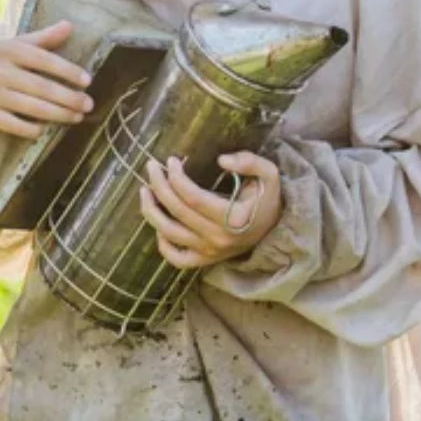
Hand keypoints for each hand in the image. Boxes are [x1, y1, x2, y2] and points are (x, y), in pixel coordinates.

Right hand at [0, 20, 94, 138]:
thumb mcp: (15, 45)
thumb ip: (42, 38)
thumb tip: (70, 25)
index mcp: (7, 49)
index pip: (43, 59)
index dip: (67, 70)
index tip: (87, 80)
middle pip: (40, 87)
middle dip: (68, 97)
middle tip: (88, 104)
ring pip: (31, 107)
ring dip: (58, 114)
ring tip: (77, 117)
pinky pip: (15, 125)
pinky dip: (33, 129)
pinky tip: (46, 128)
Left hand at [138, 152, 281, 267]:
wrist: (276, 228)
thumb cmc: (267, 198)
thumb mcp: (269, 175)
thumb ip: (251, 162)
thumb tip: (222, 160)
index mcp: (233, 218)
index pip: (193, 198)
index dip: (176, 177)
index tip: (172, 160)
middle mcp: (218, 238)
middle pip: (177, 211)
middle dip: (159, 185)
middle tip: (151, 166)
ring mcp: (210, 252)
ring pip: (169, 234)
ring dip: (151, 211)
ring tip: (144, 190)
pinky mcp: (205, 260)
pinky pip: (177, 258)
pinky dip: (162, 244)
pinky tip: (158, 224)